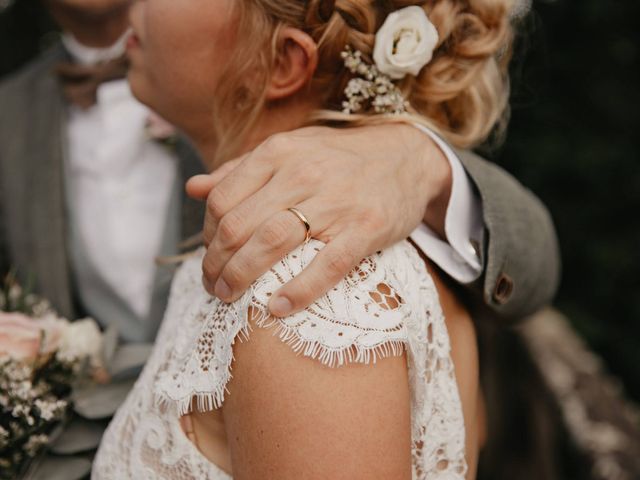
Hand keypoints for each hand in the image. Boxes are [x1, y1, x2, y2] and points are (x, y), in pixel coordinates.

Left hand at [187, 123, 451, 316]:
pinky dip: (299, 291)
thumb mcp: (289, 150)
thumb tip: (193, 189)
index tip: (211, 256)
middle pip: (238, 226)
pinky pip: (326, 265)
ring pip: (271, 243)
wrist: (405, 157)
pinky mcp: (365, 228)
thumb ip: (241, 170)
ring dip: (241, 277)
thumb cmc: (338, 159)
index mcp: (278, 153)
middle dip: (216, 264)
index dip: (207, 235)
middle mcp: (302, 173)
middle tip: (213, 286)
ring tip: (231, 297)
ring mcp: (335, 201)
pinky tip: (279, 307)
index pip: (222, 200)